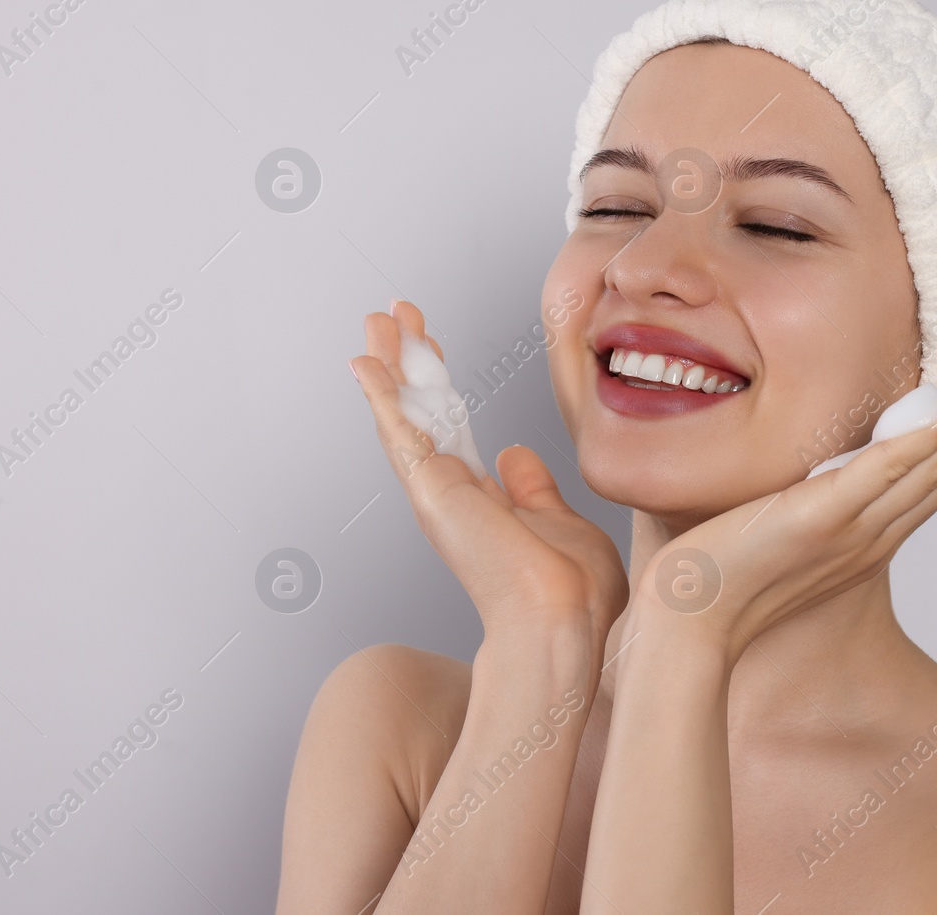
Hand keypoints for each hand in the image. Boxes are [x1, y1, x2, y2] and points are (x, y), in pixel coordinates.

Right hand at [349, 300, 628, 640]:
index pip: (448, 429)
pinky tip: (365, 361)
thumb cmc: (571, 592)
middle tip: (393, 317)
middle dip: (405, 362)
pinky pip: (399, 431)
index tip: (430, 347)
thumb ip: (533, 491)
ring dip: (388, 364)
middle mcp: (449, 497)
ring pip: (402, 415)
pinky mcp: (430, 489)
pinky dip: (380, 394)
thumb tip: (515, 458)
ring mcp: (435, 494)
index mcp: (479, 503)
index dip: (437, 385)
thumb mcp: (560, 522)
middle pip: (417, 414)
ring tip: (377, 320)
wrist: (561, 618)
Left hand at [633, 354, 936, 660]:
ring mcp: (854, 524)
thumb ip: (793, 504)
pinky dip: (936, 439)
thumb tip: (794, 476)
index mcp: (865, 534)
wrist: (686, 627)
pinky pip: (891, 469)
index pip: (936, 474)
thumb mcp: (768, 530)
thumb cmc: (713, 582)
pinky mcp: (824, 515)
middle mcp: (873, 531)